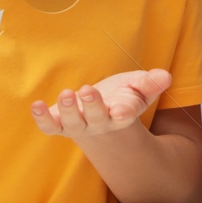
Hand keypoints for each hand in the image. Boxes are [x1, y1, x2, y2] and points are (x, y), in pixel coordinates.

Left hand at [31, 69, 172, 140]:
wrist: (102, 117)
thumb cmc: (122, 97)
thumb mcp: (139, 88)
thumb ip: (151, 83)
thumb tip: (165, 76)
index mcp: (122, 114)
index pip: (125, 115)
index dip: (123, 111)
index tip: (121, 108)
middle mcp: (100, 123)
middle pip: (97, 118)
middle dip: (92, 106)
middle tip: (87, 90)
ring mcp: (79, 126)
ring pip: (73, 124)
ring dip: (69, 110)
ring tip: (67, 93)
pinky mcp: (60, 124)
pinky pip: (50, 127)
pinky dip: (42, 118)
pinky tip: (36, 105)